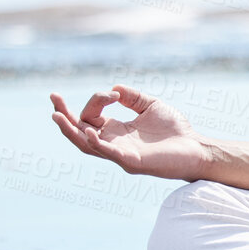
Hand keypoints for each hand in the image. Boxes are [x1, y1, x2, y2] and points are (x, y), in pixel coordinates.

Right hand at [50, 84, 208, 179]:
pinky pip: (108, 154)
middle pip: (79, 132)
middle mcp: (113, 143)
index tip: (116, 93)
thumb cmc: (175, 130)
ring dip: (71, 131)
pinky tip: (89, 131)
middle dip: (64, 116)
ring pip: (86, 145)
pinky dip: (97, 143)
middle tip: (52, 98)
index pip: (91, 115)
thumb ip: (132, 97)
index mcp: (115, 131)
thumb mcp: (151, 105)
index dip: (97, 100)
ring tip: (57, 116)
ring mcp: (120, 154)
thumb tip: (113, 87)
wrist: (196, 147)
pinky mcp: (132, 162)